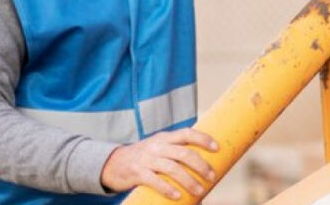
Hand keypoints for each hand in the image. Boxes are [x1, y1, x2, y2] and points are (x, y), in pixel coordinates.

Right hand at [100, 128, 218, 199]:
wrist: (113, 164)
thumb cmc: (143, 159)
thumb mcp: (158, 149)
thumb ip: (175, 153)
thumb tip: (201, 169)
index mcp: (164, 138)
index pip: (186, 133)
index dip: (203, 139)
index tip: (217, 148)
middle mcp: (156, 146)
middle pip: (183, 153)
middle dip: (200, 165)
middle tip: (212, 177)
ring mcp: (146, 159)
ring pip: (172, 168)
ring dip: (188, 180)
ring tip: (199, 190)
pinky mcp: (137, 173)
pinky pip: (154, 181)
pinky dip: (167, 189)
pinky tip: (177, 196)